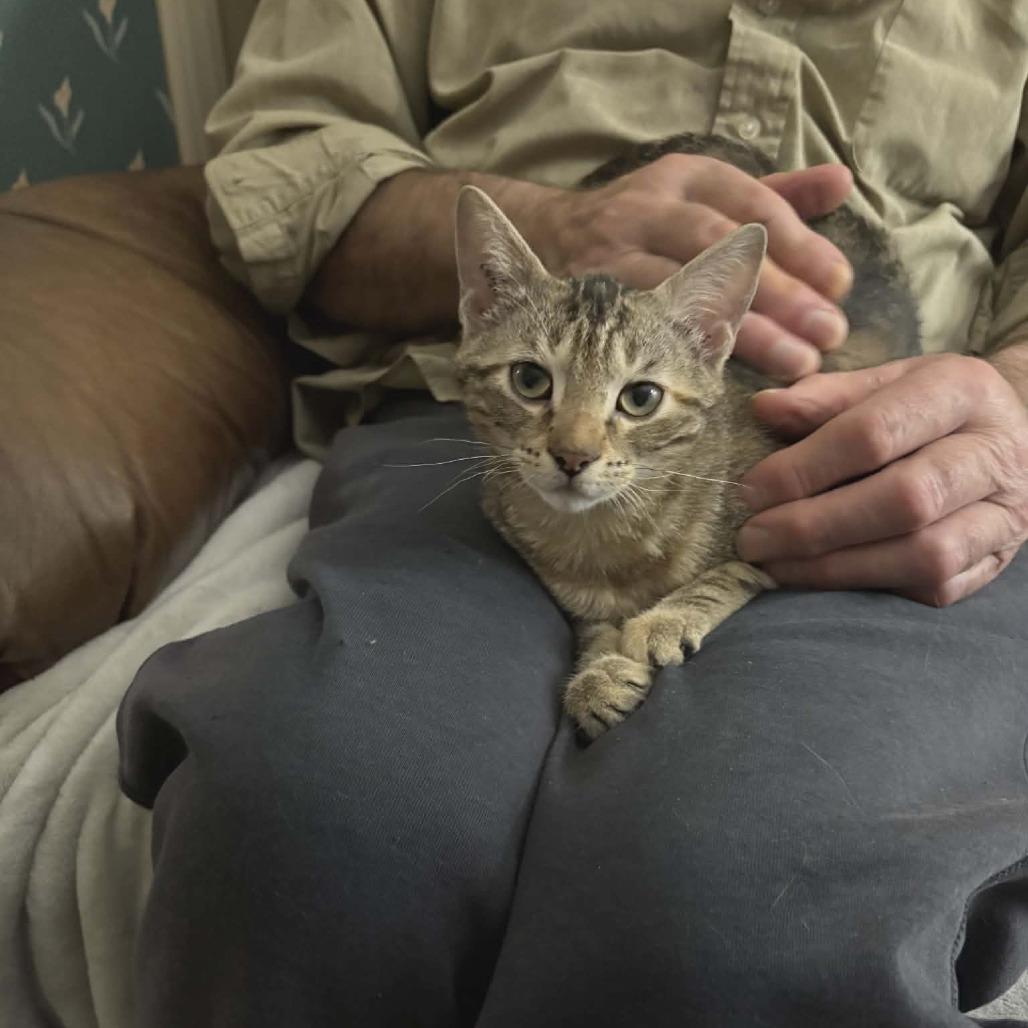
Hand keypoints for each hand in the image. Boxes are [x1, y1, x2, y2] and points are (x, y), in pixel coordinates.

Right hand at [528, 153, 854, 379]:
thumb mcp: (707, 199)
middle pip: (718, 246)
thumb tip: (842, 183)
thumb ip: (774, 196)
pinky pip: (637, 329)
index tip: (839, 286)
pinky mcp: (584, 297)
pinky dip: (682, 353)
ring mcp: (609, 254)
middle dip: (778, 291)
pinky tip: (722, 380)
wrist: (550, 238)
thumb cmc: (648, 227)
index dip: (799, 244)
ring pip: (679, 290)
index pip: (752, 203)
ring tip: (793, 363)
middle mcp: (644, 209)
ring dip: (743, 329)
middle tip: (827, 334)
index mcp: (685, 179)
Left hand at [735, 354, 1027, 605]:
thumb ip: (825, 397)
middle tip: (753, 540)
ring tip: (776, 567)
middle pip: (903, 501)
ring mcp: (1007, 514)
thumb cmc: (926, 407)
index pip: (873, 434)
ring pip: (925, 554)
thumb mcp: (883, 382)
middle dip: (814, 526)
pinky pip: (935, 587)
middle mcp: (995, 453)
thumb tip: (763, 409)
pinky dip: (871, 588)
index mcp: (960, 390)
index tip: (749, 493)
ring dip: (837, 568)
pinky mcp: (997, 561)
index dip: (803, 469)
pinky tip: (820, 580)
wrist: (1012, 434)